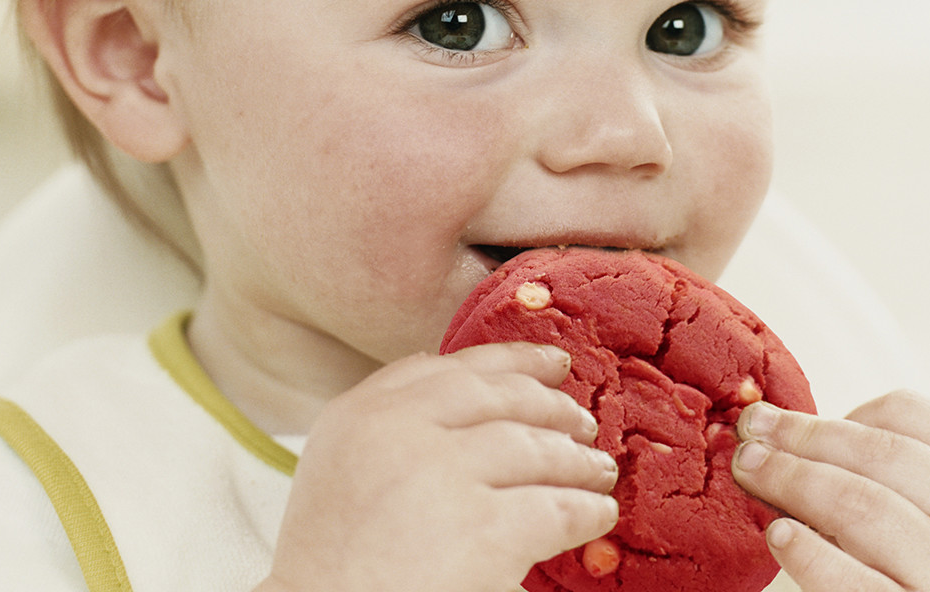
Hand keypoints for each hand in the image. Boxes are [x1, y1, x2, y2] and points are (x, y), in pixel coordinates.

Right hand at [264, 343, 619, 591]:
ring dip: (575, 459)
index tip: (551, 361)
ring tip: (599, 470)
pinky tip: (597, 514)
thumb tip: (450, 378)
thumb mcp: (339, 469)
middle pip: (495, 397)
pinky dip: (584, 509)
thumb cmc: (331, 569)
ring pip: (532, 447)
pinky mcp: (483, 529)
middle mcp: (399, 429)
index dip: (510, 360)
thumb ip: (388, 424)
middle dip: (549, 405)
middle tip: (582, 420)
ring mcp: (442, 474)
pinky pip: (554, 507)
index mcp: (360, 414)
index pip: (448, 369)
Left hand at [731, 390, 929, 591]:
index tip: (789, 420)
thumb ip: (870, 471)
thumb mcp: (924, 515)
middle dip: (802, 437)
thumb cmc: (923, 572)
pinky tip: (778, 535)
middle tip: (748, 435)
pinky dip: (809, 552)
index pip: (915, 415)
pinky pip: (854, 581)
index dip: (846, 410)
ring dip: (793, 480)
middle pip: (880, 452)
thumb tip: (767, 426)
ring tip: (749, 472)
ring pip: (863, 505)